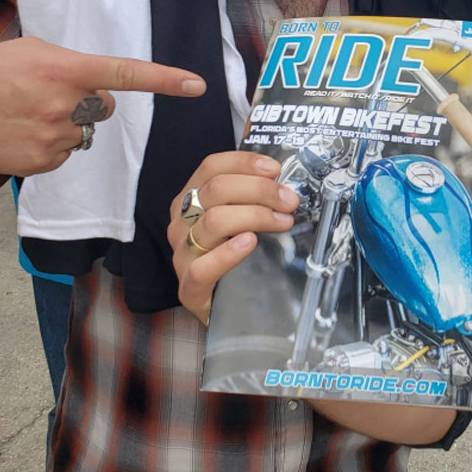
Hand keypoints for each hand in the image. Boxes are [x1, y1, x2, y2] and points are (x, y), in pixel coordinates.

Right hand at [0, 38, 205, 175]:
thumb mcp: (30, 52)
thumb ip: (69, 64)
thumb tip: (95, 80)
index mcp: (65, 69)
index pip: (126, 73)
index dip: (164, 79)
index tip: (197, 85)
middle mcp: (67, 103)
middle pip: (104, 106)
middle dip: (87, 101)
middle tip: (48, 94)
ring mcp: (57, 135)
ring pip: (84, 131)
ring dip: (66, 123)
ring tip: (27, 114)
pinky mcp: (46, 161)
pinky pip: (66, 153)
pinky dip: (50, 145)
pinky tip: (23, 133)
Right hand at [167, 152, 298, 324]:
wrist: (226, 308)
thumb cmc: (234, 256)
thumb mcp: (239, 219)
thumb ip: (252, 198)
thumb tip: (282, 181)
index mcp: (190, 199)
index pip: (211, 167)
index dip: (244, 163)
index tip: (275, 170)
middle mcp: (181, 222)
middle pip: (217, 190)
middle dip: (260, 190)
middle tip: (289, 201)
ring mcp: (182, 254)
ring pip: (214, 221)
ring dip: (255, 216)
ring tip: (282, 222)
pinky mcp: (188, 287)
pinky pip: (203, 267)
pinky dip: (228, 253)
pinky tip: (250, 243)